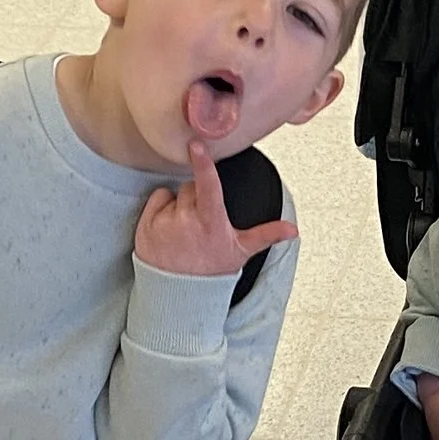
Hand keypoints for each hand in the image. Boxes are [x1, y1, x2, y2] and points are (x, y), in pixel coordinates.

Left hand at [134, 142, 297, 282]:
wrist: (181, 295)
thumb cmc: (212, 270)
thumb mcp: (241, 251)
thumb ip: (267, 235)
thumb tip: (292, 230)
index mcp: (211, 222)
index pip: (208, 186)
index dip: (204, 163)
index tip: (196, 145)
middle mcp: (185, 221)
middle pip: (191, 187)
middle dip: (196, 198)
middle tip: (200, 222)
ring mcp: (164, 224)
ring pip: (174, 193)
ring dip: (179, 205)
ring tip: (184, 230)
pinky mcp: (146, 227)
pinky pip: (157, 199)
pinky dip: (161, 208)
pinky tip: (169, 228)